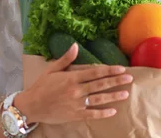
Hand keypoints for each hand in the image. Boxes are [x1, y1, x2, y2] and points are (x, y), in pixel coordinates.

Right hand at [14, 43, 132, 124]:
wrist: (30, 106)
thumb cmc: (42, 86)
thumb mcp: (52, 69)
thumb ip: (66, 59)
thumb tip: (75, 45)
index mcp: (72, 78)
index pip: (95, 72)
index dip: (109, 70)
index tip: (121, 68)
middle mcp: (76, 90)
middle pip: (100, 85)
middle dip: (116, 81)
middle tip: (129, 78)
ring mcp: (76, 103)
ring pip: (99, 99)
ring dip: (113, 96)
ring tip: (125, 94)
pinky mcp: (75, 115)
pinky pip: (91, 114)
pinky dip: (103, 113)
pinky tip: (113, 111)